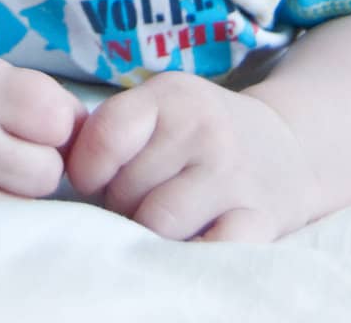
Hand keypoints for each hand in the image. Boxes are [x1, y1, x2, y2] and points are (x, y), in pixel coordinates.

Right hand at [0, 54, 87, 201]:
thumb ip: (40, 100)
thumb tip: (93, 141)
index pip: (56, 115)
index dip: (56, 120)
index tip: (37, 120)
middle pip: (49, 168)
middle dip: (40, 159)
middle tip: (8, 148)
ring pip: (31, 203)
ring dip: (23, 190)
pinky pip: (4, 226)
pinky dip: (2, 213)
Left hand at [65, 70, 321, 241]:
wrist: (288, 148)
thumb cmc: (202, 131)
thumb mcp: (161, 106)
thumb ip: (113, 129)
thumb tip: (62, 168)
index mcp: (171, 96)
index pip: (105, 137)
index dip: (88, 169)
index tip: (95, 179)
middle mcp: (203, 130)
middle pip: (127, 190)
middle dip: (120, 206)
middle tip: (137, 202)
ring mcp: (233, 176)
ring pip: (158, 225)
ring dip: (149, 234)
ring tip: (159, 222)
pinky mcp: (260, 219)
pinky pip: (208, 250)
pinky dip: (190, 254)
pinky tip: (190, 240)